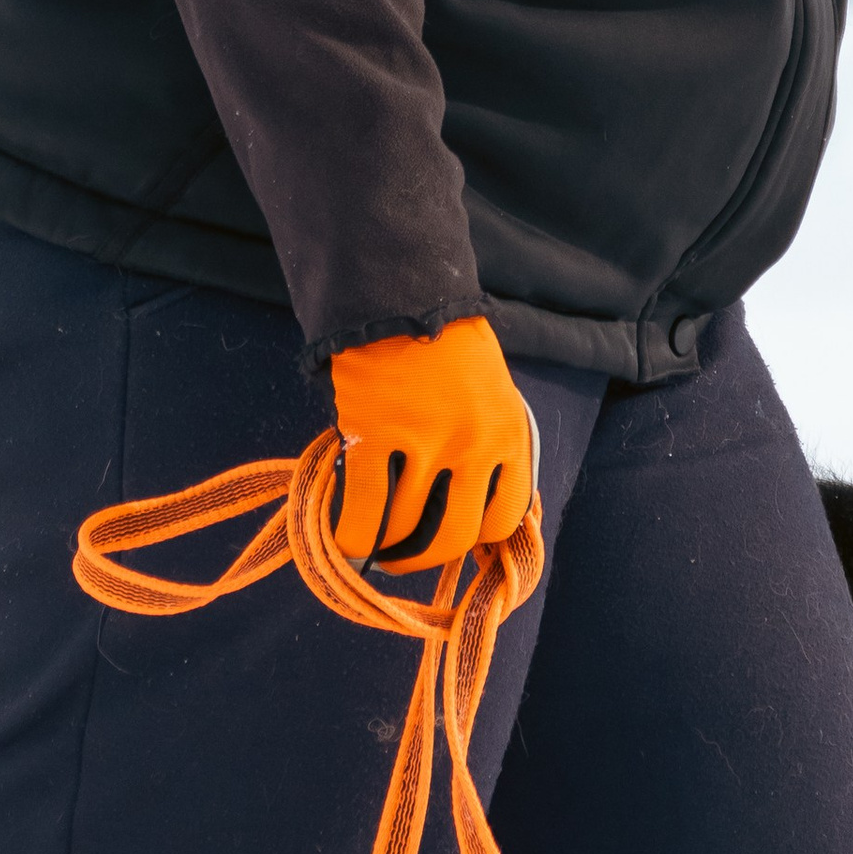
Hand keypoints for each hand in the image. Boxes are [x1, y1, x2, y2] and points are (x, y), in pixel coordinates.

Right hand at [330, 314, 538, 572]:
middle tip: (406, 554)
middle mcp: (474, 445)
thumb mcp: (492, 396)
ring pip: (405, 530)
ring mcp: (423, 443)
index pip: (505, 518)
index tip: (454, 542)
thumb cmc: (448, 347)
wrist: (400, 297)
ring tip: (374, 545)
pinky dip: (350, 537)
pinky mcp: (373, 436)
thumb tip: (477, 506)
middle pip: (454, 536)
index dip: (476, 541)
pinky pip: (361, 513)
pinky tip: (343, 540)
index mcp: (509, 434)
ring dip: (386, 548)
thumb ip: (490, 447)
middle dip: (427, 556)